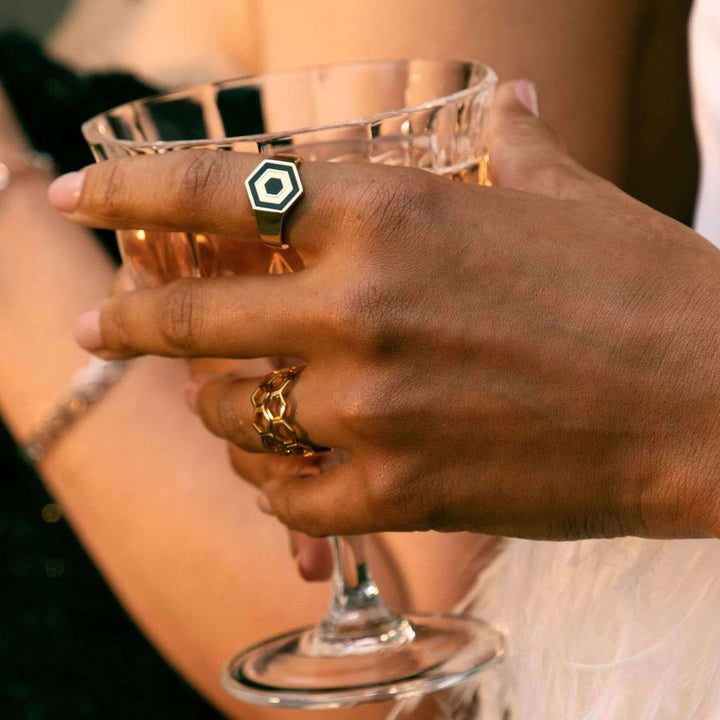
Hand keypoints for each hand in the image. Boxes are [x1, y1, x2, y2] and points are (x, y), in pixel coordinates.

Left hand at [52, 81, 719, 539]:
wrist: (707, 398)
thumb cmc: (639, 289)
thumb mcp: (559, 195)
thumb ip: (504, 145)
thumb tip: (504, 99)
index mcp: (387, 214)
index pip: (215, 191)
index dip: (130, 191)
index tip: (77, 198)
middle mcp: (357, 307)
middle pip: (189, 318)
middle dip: (129, 323)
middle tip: (102, 327)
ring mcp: (369, 407)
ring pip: (233, 416)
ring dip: (222, 410)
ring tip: (235, 406)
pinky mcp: (395, 491)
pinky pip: (287, 496)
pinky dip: (276, 483)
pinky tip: (296, 470)